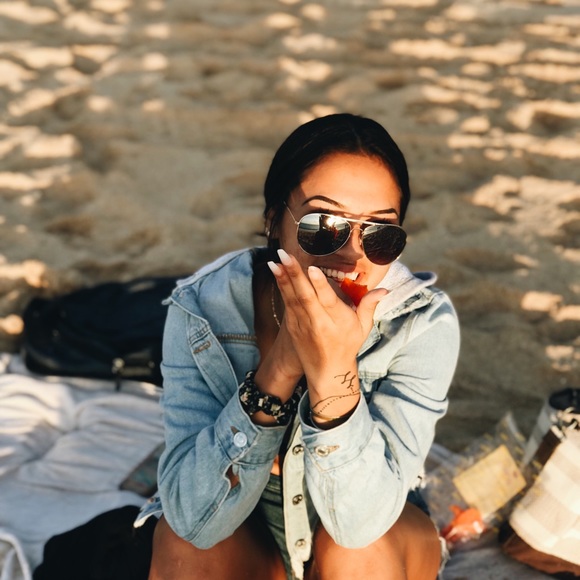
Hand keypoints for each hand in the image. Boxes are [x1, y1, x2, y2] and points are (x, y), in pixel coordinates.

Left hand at [269, 250, 385, 399]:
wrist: (327, 372)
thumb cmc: (347, 346)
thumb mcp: (362, 328)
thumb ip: (369, 306)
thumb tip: (385, 289)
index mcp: (337, 321)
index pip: (327, 300)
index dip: (319, 284)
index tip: (311, 268)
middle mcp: (318, 322)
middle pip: (305, 295)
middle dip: (294, 274)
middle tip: (284, 254)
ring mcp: (302, 324)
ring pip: (292, 297)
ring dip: (283, 277)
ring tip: (276, 259)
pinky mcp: (292, 326)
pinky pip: (286, 302)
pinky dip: (281, 286)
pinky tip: (276, 271)